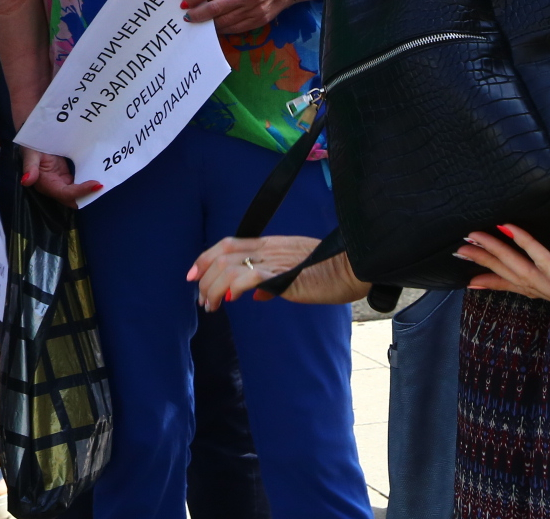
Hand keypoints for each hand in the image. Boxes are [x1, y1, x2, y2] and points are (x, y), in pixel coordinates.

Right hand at [20, 145, 99, 207]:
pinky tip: (99, 179)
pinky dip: (88, 185)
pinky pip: (79, 185)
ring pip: (78, 195)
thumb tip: (26, 181)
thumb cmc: (31, 145)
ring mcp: (62, 183)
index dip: (81, 192)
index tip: (97, 184)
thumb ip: (29, 167)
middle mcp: (54, 187)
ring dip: (90, 192)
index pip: (65, 193)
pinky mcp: (67, 178)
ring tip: (105, 184)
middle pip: (74, 199)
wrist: (35, 139)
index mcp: (45, 184)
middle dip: (88, 196)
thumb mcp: (30, 153)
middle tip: (104, 186)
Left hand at [182, 0, 294, 32]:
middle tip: (187, 17)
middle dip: (196, 14)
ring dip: (207, 24)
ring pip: (223, 22)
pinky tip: (214, 26)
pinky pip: (235, 29)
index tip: (183, 3)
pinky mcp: (258, 21)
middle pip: (214, 9)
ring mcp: (253, 10)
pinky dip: (222, 29)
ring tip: (197, 22)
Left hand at [188, 235, 368, 308]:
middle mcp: (267, 248)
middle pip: (221, 255)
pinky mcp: (282, 274)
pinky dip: (232, 287)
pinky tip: (230, 300)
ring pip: (228, 267)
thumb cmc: (333, 271)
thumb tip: (256, 294)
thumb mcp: (297, 271)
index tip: (193, 275)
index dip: (205, 257)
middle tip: (202, 299)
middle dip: (204, 277)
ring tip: (211, 305)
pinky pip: (247, 277)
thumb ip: (273, 279)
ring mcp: (274, 259)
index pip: (228, 244)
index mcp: (270, 244)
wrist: (356, 266)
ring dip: (213, 287)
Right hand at [458, 226, 549, 323]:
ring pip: (525, 274)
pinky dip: (525, 244)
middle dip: (488, 265)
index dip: (502, 280)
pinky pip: (545, 263)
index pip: (533, 288)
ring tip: (472, 239)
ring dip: (495, 253)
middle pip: (522, 282)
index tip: (475, 279)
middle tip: (461, 252)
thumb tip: (538, 252)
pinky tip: (507, 229)